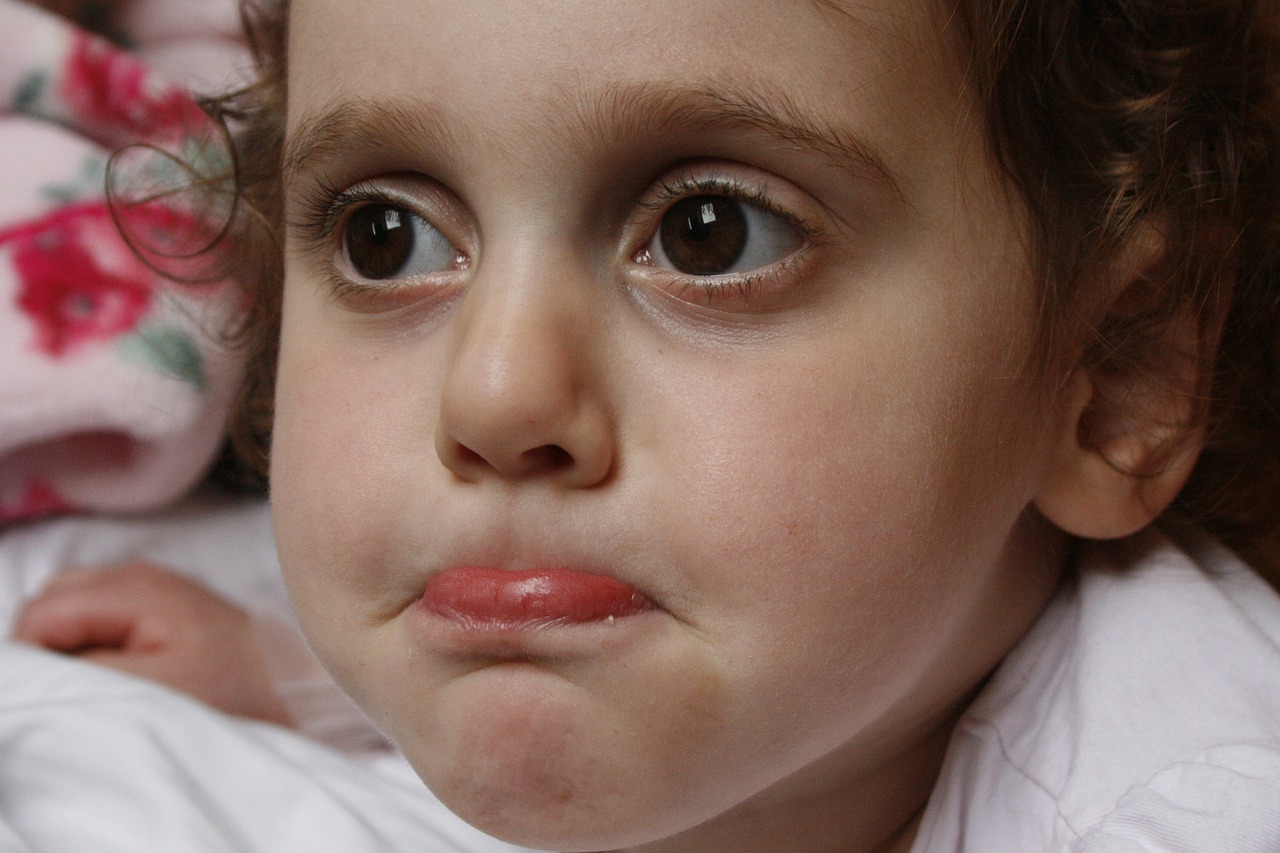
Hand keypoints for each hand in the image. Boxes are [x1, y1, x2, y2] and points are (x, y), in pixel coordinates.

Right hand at [13, 562, 292, 725]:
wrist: (296, 685)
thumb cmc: (231, 691)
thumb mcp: (152, 686)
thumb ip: (84, 666)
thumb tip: (34, 657)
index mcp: (133, 588)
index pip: (41, 611)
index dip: (38, 656)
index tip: (67, 692)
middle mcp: (138, 573)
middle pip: (51, 601)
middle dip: (51, 645)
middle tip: (86, 689)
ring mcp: (150, 584)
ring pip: (72, 605)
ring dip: (73, 643)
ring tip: (110, 681)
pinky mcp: (160, 602)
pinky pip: (100, 613)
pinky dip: (96, 640)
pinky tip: (126, 669)